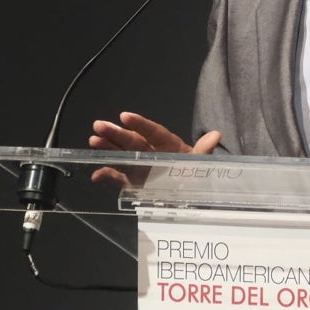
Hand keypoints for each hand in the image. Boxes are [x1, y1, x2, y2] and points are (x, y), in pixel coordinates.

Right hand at [88, 112, 220, 183]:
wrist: (193, 193)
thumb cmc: (196, 172)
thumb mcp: (200, 163)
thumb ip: (203, 151)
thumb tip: (215, 136)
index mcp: (169, 145)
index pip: (154, 132)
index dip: (140, 124)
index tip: (124, 116)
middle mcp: (152, 153)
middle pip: (133, 142)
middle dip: (116, 134)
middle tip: (98, 125)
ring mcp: (142, 167)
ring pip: (123, 155)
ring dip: (108, 148)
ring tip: (93, 141)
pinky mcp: (135, 182)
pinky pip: (119, 178)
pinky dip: (108, 176)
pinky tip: (96, 176)